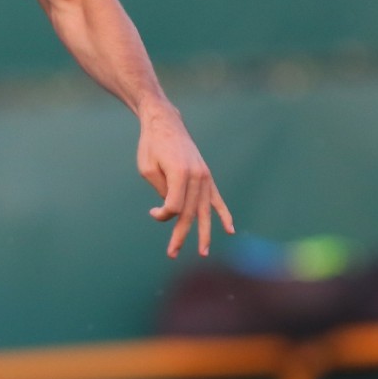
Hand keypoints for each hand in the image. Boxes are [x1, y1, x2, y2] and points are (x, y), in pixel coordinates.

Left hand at [137, 103, 233, 258]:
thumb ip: (162, 191)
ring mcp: (205, 177)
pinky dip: (224, 215)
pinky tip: (230, 230)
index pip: (174, 207)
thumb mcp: (147, 169)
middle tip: (172, 254)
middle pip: (190, 213)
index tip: (153, 211)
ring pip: (205, 211)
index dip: (162, 215)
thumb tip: (174, 211)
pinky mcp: (207, 176)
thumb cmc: (151, 146)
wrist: (165, 123)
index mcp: (180, 174)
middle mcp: (197, 177)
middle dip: (181, 236)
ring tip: (203, 252)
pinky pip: (218, 199)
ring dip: (204, 232)